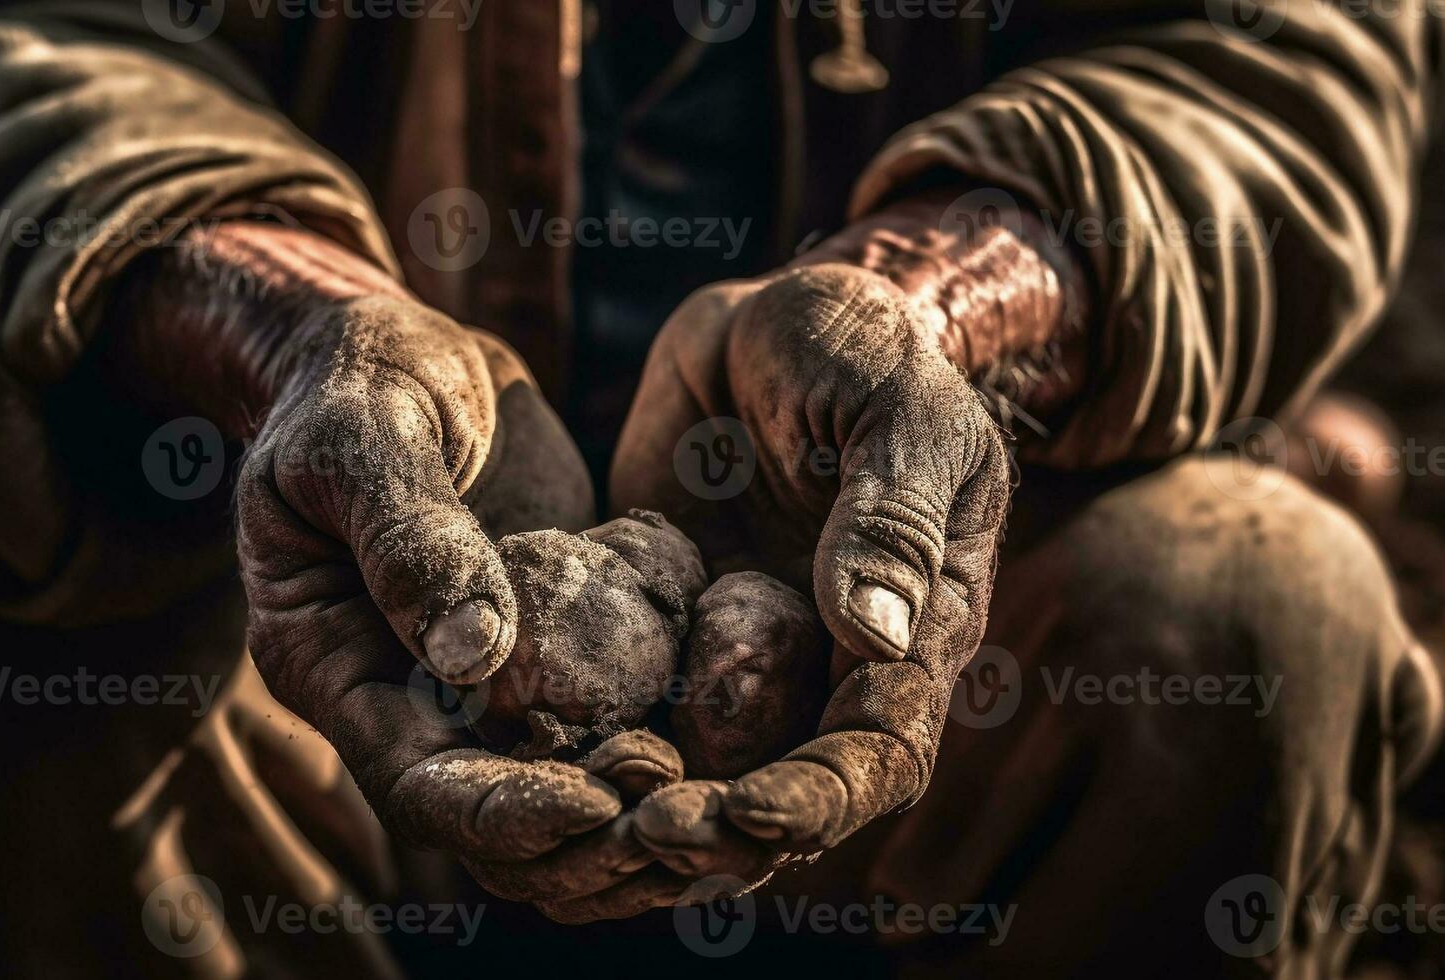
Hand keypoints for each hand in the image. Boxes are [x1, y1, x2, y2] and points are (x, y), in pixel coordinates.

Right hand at [112, 221, 662, 905]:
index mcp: (334, 667)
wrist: (397, 351)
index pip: (418, 785)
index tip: (599, 801)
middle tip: (688, 823)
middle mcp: (407, 698)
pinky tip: (747, 739)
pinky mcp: (553, 646)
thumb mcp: (367, 440)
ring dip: (640, 815)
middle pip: (498, 820)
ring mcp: (484, 681)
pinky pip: (611, 713)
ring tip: (728, 806)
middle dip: (590, 842)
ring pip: (562, 788)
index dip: (505, 813)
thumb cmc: (359, 379)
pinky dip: (670, 738)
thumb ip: (412, 537)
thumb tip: (474, 656)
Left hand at [610, 261, 1014, 894]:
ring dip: (649, 813)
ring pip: (705, 775)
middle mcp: (831, 671)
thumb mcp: (894, 409)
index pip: (882, 749)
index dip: (823, 795)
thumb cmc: (860, 347)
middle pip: (787, 792)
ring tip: (580, 824)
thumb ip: (890, 516)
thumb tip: (876, 639)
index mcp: (915, 630)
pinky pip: (633, 713)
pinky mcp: (669, 640)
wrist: (769, 324)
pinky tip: (528, 763)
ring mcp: (746, 663)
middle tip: (640, 835)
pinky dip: (591, 750)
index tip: (748, 811)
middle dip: (721, 830)